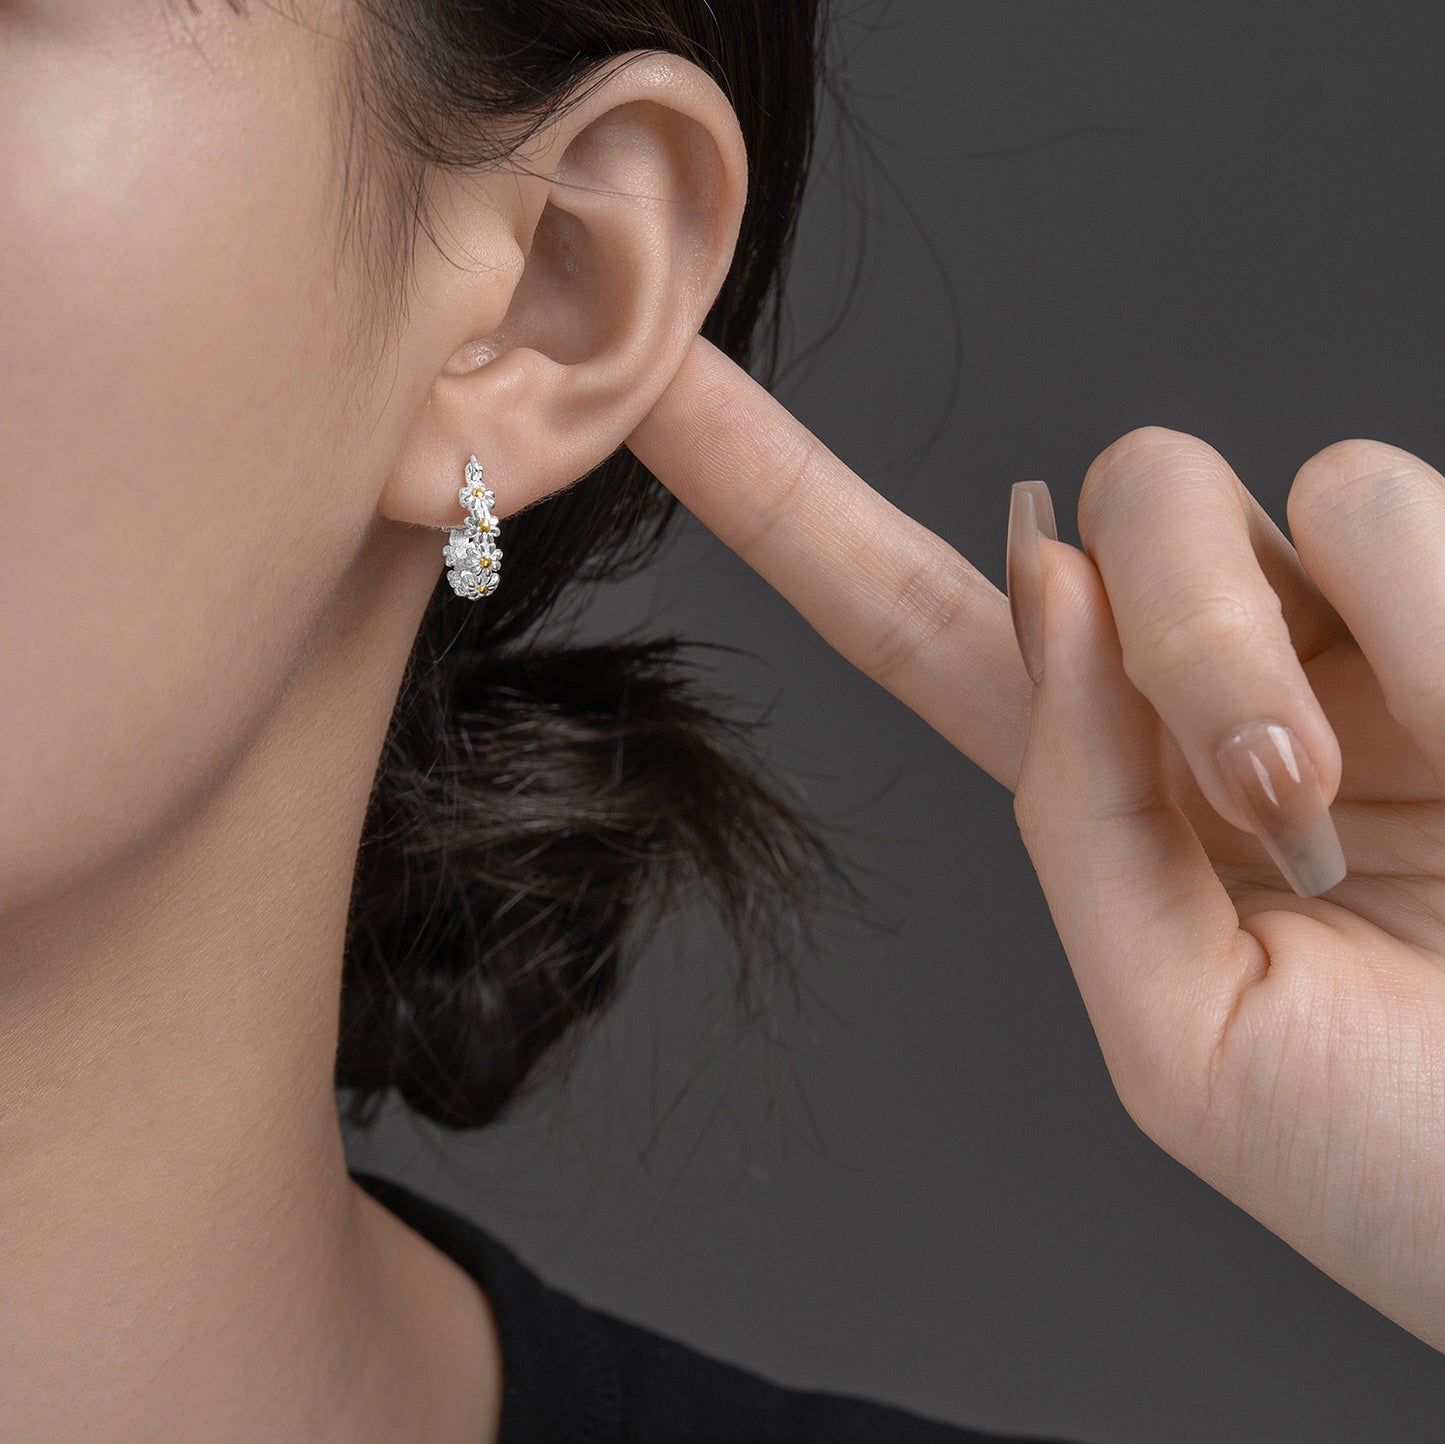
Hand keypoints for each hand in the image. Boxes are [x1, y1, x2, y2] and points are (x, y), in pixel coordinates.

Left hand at [628, 335, 1444, 1353]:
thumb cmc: (1408, 1162)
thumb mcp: (1184, 1039)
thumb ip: (1080, 818)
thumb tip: (1041, 582)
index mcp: (1107, 789)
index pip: (908, 615)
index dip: (780, 502)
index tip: (655, 385)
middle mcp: (1217, 680)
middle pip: (1098, 508)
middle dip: (1166, 633)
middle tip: (1275, 799)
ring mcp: (1347, 628)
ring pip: (1236, 486)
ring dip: (1265, 651)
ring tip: (1388, 796)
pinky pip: (1390, 506)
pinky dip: (1440, 626)